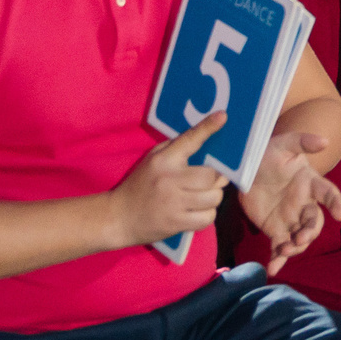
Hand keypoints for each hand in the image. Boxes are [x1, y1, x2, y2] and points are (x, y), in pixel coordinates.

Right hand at [108, 111, 231, 248]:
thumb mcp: (153, 159)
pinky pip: (207, 218)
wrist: (118, 217)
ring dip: (213, 197)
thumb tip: (207, 138)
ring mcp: (173, 204)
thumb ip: (176, 148)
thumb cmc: (140, 184)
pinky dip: (207, 214)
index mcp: (163, 160)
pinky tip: (198, 210)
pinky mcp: (176, 224)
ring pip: (214, 197)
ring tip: (204, 196)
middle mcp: (169, 180)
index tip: (222, 116)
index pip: (190, 140)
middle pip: (211, 175)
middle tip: (211, 180)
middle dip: (217, 178)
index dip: (208, 128)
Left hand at [239, 130, 340, 275]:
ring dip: (296, 247)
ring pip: (300, 237)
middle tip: (300, 237)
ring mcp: (290, 219)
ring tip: (285, 250)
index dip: (336, 203)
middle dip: (311, 232)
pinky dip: (278, 260)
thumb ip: (303, 141)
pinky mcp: (275, 229)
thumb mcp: (284, 143)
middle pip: (315, 222)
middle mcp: (304, 204)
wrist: (247, 169)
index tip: (340, 214)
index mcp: (310, 184)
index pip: (328, 193)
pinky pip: (279, 247)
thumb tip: (325, 141)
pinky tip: (272, 269)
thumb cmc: (269, 153)